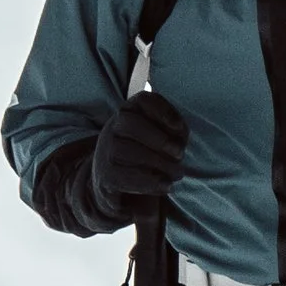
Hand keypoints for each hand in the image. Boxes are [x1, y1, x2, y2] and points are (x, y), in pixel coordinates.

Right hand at [90, 89, 190, 218]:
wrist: (116, 180)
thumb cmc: (148, 152)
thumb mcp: (163, 136)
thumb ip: (174, 132)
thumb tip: (178, 139)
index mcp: (130, 112)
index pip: (143, 100)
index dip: (162, 110)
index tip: (179, 127)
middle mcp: (114, 127)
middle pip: (130, 123)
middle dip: (159, 139)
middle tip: (179, 154)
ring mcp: (106, 150)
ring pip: (124, 150)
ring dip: (157, 163)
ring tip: (177, 173)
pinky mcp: (106, 176)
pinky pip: (123, 177)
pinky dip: (148, 182)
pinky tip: (166, 186)